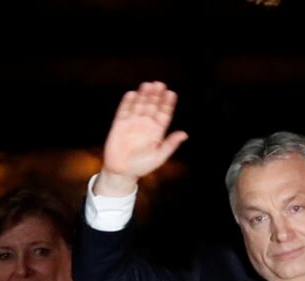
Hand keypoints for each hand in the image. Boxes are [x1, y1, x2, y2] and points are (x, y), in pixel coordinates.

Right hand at [96, 81, 187, 195]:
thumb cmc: (141, 166)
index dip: (167, 104)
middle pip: (152, 106)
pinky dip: (127, 102)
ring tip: (148, 85)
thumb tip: (185, 134)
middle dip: (156, 96)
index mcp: (157, 131)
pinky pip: (124, 110)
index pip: (164, 114)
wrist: (121, 172)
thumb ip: (170, 144)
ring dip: (143, 95)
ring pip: (139, 105)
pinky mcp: (119, 124)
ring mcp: (132, 123)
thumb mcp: (159, 157)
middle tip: (159, 85)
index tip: (171, 94)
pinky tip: (132, 94)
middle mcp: (146, 125)